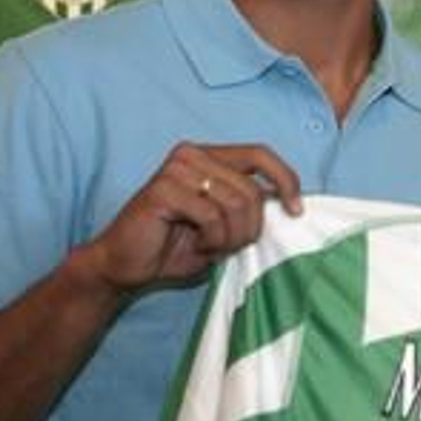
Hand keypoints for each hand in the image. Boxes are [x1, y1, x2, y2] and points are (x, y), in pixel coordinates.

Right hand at [74, 142, 301, 295]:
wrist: (125, 266)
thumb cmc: (175, 246)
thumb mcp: (225, 225)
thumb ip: (250, 207)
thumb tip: (288, 202)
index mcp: (209, 156)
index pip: (261, 154)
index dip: (286, 180)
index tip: (296, 210)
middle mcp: (192, 154)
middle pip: (252, 189)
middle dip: (250, 227)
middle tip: (231, 246)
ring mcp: (176, 169)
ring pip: (236, 203)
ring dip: (231, 237)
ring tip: (211, 246)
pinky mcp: (163, 189)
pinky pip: (212, 216)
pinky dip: (212, 240)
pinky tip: (197, 245)